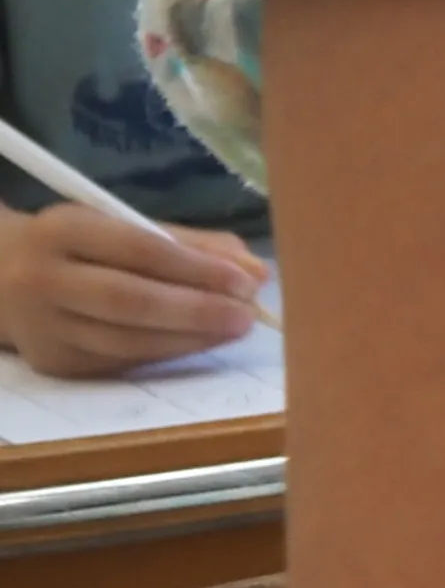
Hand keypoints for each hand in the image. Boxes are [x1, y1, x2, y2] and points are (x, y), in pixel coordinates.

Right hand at [0, 196, 264, 373]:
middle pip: (130, 300)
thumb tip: (256, 271)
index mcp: (64, 231)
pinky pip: (118, 361)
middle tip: (247, 315)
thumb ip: (189, 244)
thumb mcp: (118, 226)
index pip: (139, 249)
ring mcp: (44, 325)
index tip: (246, 281)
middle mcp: (46, 278)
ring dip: (189, 339)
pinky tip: (197, 344)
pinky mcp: (53, 361)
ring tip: (233, 331)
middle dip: (197, 310)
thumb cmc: (76, 246)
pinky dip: (165, 353)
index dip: (197, 268)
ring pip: (125, 341)